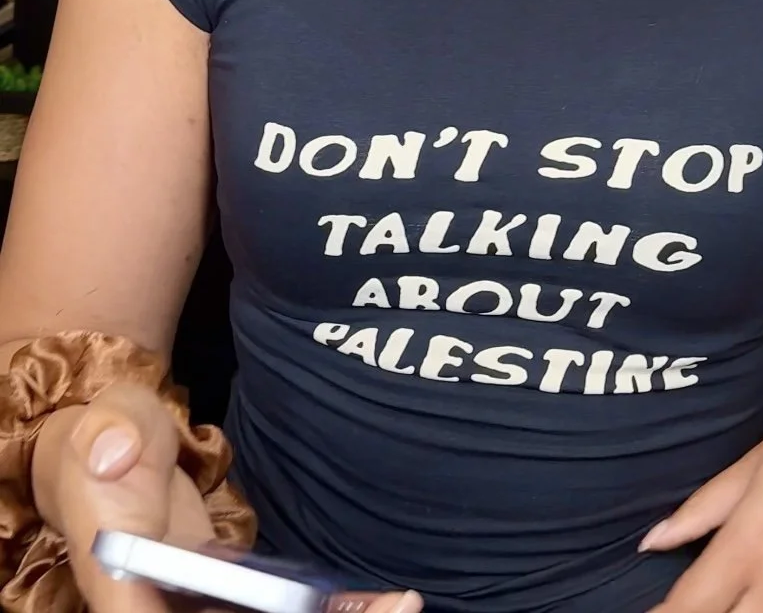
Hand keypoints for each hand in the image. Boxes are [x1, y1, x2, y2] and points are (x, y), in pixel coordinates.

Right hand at [48, 384, 422, 612]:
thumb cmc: (102, 443)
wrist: (110, 461)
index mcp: (122, 588)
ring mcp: (198, 612)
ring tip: (401, 606)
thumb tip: (116, 454)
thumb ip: (109, 438)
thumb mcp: (102, 426)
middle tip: (397, 608)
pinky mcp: (226, 601)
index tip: (283, 610)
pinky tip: (386, 601)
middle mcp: (162, 610)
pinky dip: (330, 610)